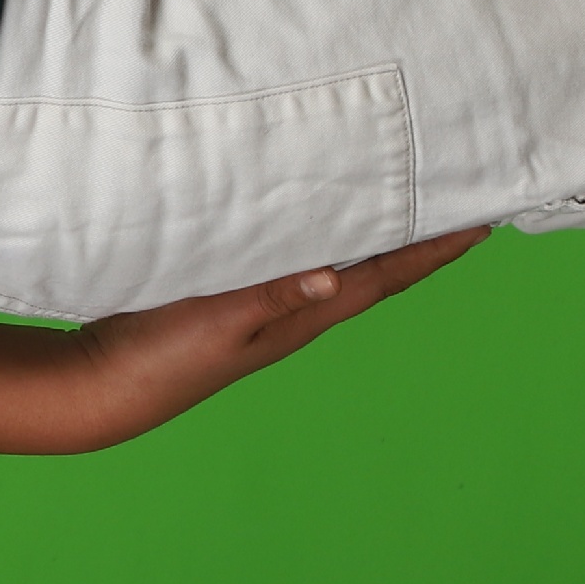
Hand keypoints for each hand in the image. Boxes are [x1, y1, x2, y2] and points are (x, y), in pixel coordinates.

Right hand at [65, 228, 489, 444]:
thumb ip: (270, 295)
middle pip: (373, 270)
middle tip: (457, 200)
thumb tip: (333, 274)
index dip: (431, 253)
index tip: (480, 225)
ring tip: (402, 199)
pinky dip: (317, 235)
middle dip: (417, 239)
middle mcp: (294, 311)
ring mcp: (263, 305)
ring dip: (373, 235)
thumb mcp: (218, 323)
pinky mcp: (231, 294)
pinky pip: (294, 258)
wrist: (104, 384)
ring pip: (337, 264)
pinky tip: (312, 217)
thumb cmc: (162, 358)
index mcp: (300, 318)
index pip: (382, 279)